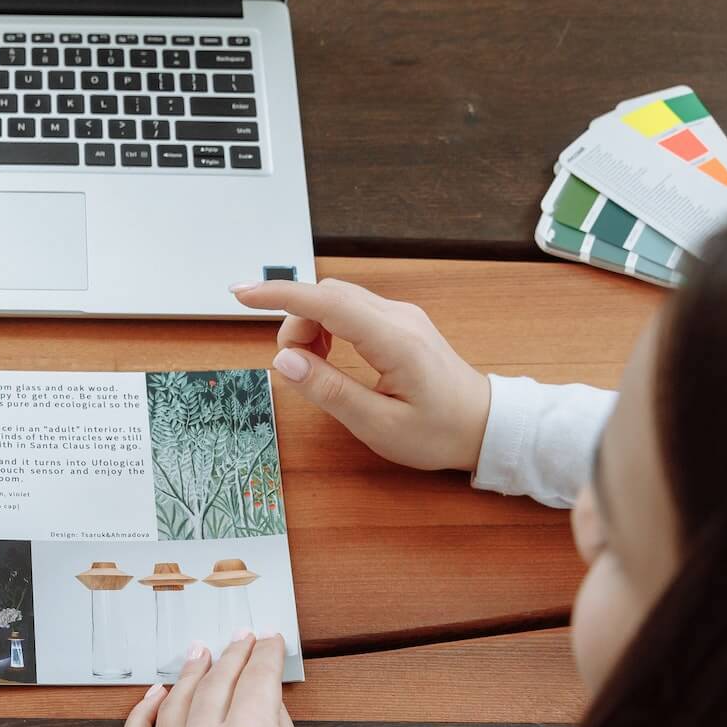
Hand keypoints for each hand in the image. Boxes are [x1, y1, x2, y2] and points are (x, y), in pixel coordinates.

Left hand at [121, 635, 322, 726]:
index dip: (266, 654)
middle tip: (240, 640)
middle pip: (217, 683)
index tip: (269, 640)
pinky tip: (157, 692)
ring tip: (200, 655)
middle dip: (232, 656)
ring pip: (176, 702)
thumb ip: (277, 722)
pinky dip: (143, 711)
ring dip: (190, 673)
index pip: (257, 678)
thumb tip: (262, 686)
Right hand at [232, 278, 490, 472]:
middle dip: (295, 324)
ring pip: (336, 301)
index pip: (326, 303)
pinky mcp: (398, 322)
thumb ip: (329, 391)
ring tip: (314, 371)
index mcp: (394, 340)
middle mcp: (397, 316)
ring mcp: (400, 315)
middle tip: (293, 370)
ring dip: (310, 328)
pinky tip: (330, 360)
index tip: (240, 295)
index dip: (279, 296)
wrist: (486, 425)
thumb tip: (284, 361)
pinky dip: (327, 329)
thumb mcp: (378, 424)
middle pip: (326, 296)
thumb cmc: (438, 432)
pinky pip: (350, 310)